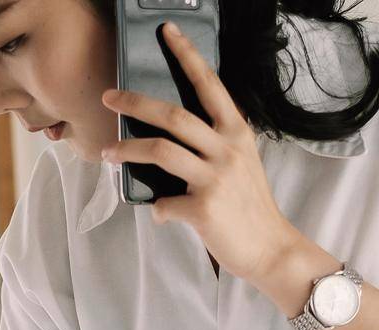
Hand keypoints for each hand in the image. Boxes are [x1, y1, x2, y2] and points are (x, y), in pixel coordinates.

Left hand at [100, 20, 301, 283]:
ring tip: (106, 152)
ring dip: (127, 150)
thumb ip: (214, 147)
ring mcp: (215, 178)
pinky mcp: (203, 208)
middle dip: (135, 102)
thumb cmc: (251, 208)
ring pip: (160, 151)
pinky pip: (164, 203)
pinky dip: (157, 209)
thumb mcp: (242, 164)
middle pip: (173, 115)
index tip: (167, 32)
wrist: (271, 249)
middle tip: (109, 97)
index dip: (187, 56)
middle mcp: (227, 149)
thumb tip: (173, 143)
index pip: (209, 85)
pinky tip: (161, 213)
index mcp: (237, 133)